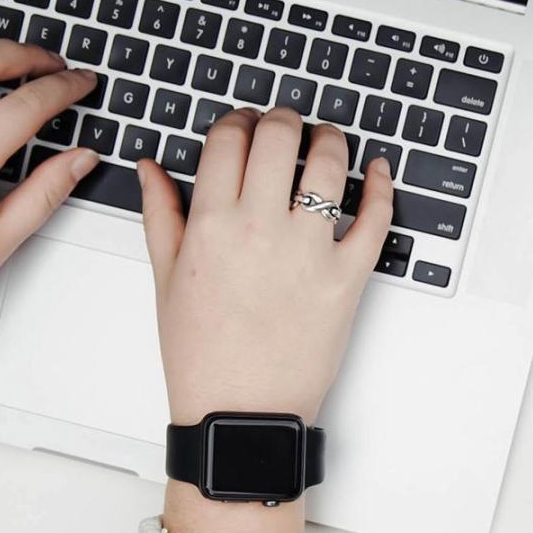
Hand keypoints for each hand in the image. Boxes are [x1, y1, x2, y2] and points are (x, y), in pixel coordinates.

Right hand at [138, 107, 393, 532]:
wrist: (240, 413)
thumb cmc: (202, 355)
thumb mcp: (166, 280)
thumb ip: (161, 214)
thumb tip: (151, 167)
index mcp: (211, 225)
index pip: (229, 138)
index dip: (238, 121)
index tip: (245, 126)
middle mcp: (260, 228)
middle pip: (279, 136)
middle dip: (283, 119)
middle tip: (286, 126)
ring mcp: (309, 251)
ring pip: (329, 164)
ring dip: (330, 140)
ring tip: (326, 141)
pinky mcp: (348, 277)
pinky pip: (375, 217)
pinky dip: (381, 185)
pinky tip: (376, 171)